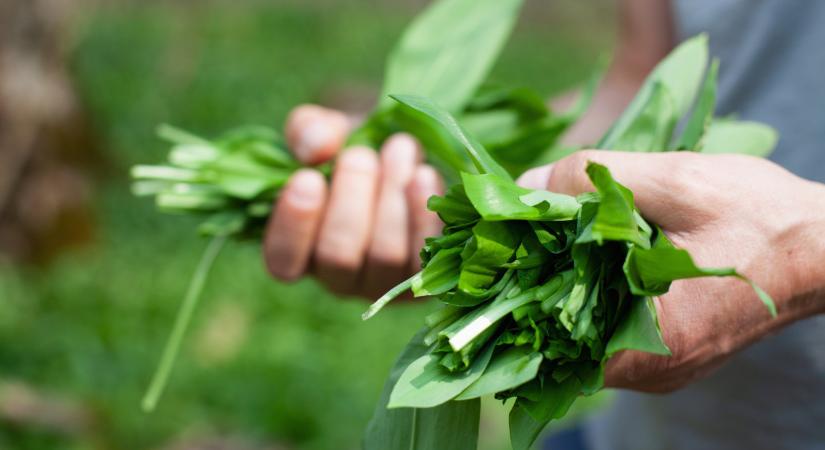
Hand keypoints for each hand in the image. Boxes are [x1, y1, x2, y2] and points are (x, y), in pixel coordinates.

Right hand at [263, 105, 442, 296]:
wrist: (406, 153)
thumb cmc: (350, 145)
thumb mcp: (322, 129)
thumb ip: (308, 131)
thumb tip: (318, 146)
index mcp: (300, 251)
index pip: (284, 261)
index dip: (294, 225)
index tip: (307, 177)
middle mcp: (340, 278)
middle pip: (339, 257)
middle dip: (350, 200)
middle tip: (360, 154)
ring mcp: (386, 281)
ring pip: (386, 256)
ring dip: (392, 199)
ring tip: (399, 149)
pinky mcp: (428, 273)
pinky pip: (427, 255)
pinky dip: (426, 215)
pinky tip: (424, 175)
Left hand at [519, 150, 824, 392]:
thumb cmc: (762, 215)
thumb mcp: (677, 181)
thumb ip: (595, 181)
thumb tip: (524, 186)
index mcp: (652, 340)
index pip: (550, 341)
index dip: (512, 298)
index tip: (491, 261)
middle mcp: (653, 369)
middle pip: (562, 342)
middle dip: (533, 291)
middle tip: (514, 244)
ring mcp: (663, 366)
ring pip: (586, 338)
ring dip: (562, 292)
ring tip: (545, 245)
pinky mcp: (671, 353)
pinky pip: (612, 334)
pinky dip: (593, 299)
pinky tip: (585, 261)